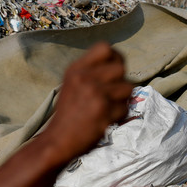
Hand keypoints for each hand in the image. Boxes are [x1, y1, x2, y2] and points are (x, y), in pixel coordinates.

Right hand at [45, 43, 132, 160]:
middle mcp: (85, 77)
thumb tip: (119, 63)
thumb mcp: (73, 83)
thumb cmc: (69, 112)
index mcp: (76, 69)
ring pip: (128, 87)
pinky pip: (125, 107)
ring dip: (123, 99)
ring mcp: (95, 93)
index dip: (115, 57)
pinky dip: (119, 115)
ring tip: (109, 106)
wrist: (58, 139)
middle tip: (113, 92)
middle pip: (121, 67)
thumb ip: (92, 71)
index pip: (105, 47)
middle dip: (122, 80)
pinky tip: (106, 119)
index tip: (114, 71)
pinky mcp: (104, 111)